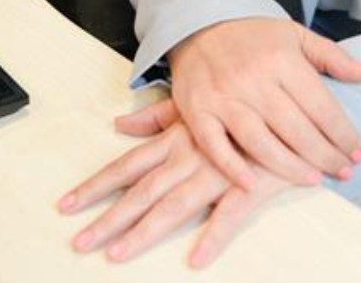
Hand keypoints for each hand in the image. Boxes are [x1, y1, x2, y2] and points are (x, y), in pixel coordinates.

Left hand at [58, 100, 289, 268]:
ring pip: (176, 205)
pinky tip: (196, 259)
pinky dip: (214, 236)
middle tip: (80, 243)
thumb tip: (120, 124)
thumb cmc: (242, 101)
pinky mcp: (251, 184)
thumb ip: (158, 117)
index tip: (66, 204)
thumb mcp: (197, 104)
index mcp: (178, 137)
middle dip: (110, 218)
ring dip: (146, 231)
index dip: (97, 184)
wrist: (293, 99)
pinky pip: (231, 214)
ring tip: (117, 255)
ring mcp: (220, 171)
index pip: (129, 164)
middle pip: (143, 190)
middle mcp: (191, 155)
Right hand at [167, 16, 360, 191]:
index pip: (320, 104)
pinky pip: (215, 145)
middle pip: (295, 128)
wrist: (199, 23)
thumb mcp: (296, 34)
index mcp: (282, 59)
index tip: (357, 152)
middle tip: (343, 171)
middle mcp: (254, 79)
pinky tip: (252, 186)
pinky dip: (231, 168)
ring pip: (260, 142)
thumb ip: (332, 56)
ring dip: (288, 167)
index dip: (342, 132)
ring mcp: (224, 97)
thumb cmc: (253, 35)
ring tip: (312, 179)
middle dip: (324, 154)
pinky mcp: (198, 111)